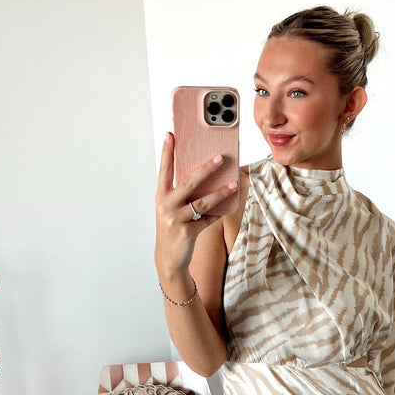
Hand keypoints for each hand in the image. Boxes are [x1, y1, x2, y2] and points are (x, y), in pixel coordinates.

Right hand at [155, 132, 237, 280]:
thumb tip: (205, 176)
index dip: (167, 152)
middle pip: (188, 182)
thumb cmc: (173, 229)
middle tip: (220, 158)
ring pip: (202, 202)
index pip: (164, 170)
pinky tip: (229, 206)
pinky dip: (219, 213)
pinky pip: (208, 219)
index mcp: (162, 196)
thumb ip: (183, 194)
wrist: (169, 259)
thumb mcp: (172, 209)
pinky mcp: (187, 232)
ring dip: (220, 192)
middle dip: (205, 169)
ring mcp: (176, 219)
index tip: (171, 135)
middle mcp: (167, 205)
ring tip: (233, 184)